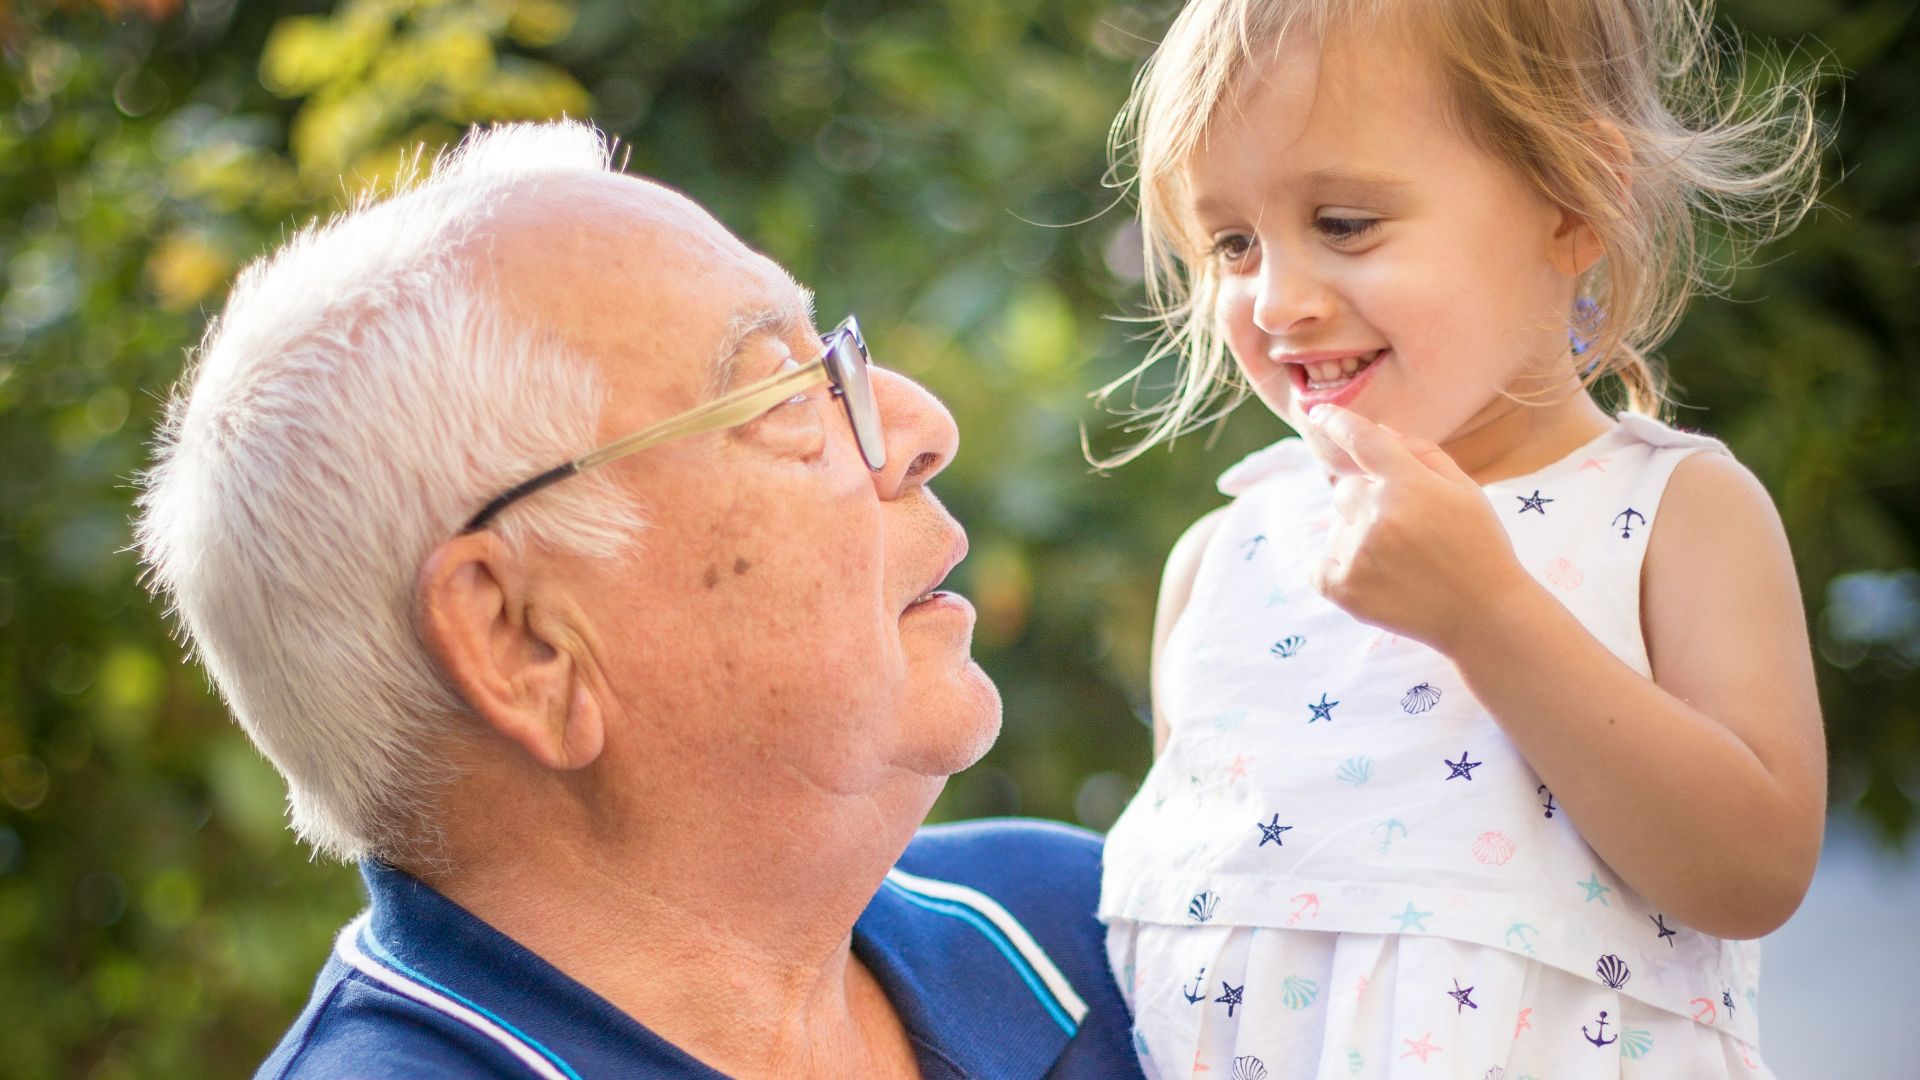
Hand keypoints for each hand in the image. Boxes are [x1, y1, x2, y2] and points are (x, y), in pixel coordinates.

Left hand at [1306, 405, 1538, 652]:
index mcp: (1410, 484)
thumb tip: (1378, 430)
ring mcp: (1357, 553)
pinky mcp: (1343, 588)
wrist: (1484, 616)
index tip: (1318, 412)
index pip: (1363, 440)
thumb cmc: (1478, 547)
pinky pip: (1320, 565)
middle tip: (1405, 530)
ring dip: (1357, 537)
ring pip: (1336, 528)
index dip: (1338, 422)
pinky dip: (1339, 569)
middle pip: (1345, 490)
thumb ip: (1422, 453)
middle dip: (1367, 502)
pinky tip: (1377, 579)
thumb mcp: (1466, 490)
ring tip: (1400, 563)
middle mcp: (1378, 515)